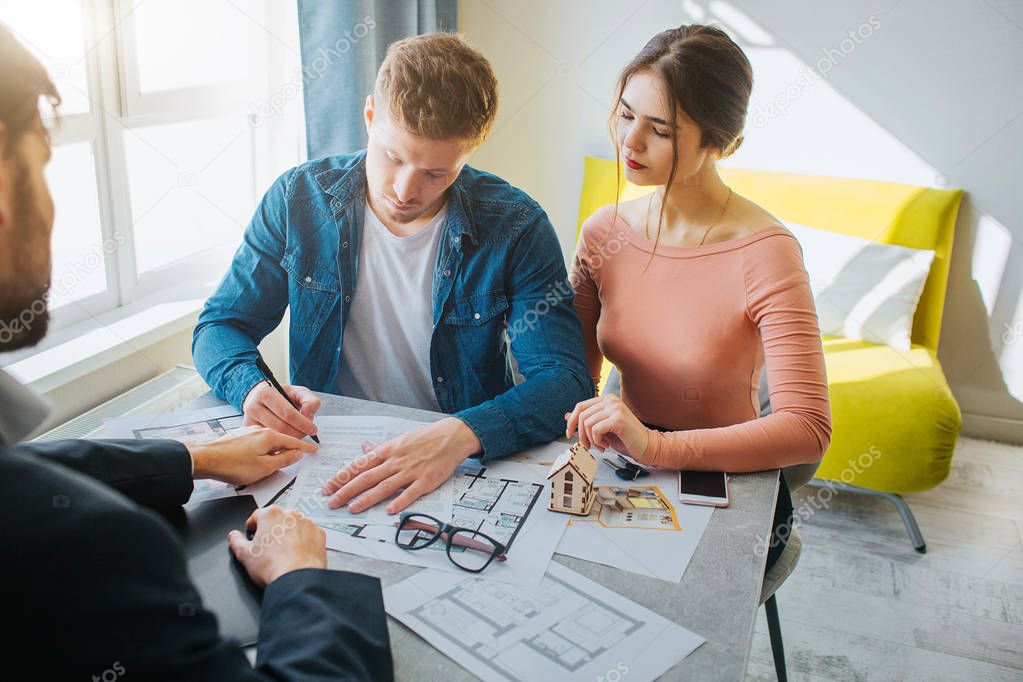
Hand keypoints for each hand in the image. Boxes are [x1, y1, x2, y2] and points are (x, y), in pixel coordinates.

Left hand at [189, 426, 317, 485]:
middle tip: (297, 458)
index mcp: (269, 436)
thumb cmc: (233, 464)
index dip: (305, 447)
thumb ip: (283, 460)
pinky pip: (256, 444)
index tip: (313, 449)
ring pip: (267, 442)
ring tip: (273, 464)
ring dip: (273, 452)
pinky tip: (256, 461)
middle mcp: (260, 430)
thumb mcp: (264, 467)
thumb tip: (297, 454)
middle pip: (281, 441)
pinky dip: (262, 451)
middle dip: (289, 449)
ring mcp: (248, 433)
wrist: (205, 458)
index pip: (294, 441)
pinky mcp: (238, 437)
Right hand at [227, 506, 325, 587]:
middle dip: (271, 529)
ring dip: (288, 534)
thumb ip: (236, 541)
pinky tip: (297, 553)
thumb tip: (233, 536)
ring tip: (283, 551)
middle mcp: (290, 515)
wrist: (297, 579)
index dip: (252, 525)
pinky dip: (304, 541)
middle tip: (268, 546)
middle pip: (277, 518)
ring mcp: (307, 523)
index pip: (257, 515)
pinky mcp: (319, 534)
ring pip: (294, 525)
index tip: (252, 532)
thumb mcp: (244, 555)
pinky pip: (309, 534)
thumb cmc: (273, 566)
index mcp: (271, 515)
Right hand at [242, 380, 320, 438]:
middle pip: (280, 427)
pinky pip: (267, 442)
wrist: (260, 396)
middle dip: (298, 433)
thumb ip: (310, 400)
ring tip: (298, 435)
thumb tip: (308, 415)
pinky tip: (287, 440)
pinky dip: (280, 443)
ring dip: (290, 439)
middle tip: (307, 433)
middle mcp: (253, 407)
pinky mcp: (248, 431)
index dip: (303, 423)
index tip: (313, 429)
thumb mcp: (298, 392)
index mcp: (265, 393)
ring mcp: (249, 420)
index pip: (287, 413)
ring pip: (274, 437)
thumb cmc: (281, 394)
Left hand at [320, 417, 480, 514]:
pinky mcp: (426, 480)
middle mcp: (395, 461)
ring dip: (367, 498)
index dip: (341, 477)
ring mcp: (410, 471)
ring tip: (352, 508)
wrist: (452, 435)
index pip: (359, 465)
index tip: (327, 487)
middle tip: (332, 502)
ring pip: (384, 486)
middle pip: (366, 478)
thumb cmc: (425, 437)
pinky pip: (411, 493)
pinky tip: (389, 510)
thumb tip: (364, 448)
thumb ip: (381, 448)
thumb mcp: (399, 439)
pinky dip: (400, 501)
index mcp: (387, 451)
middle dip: (346, 491)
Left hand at [565, 394, 649, 460]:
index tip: (569, 434)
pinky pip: (595, 429)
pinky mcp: (618, 418)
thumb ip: (586, 421)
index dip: (571, 421)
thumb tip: (566, 416)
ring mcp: (615, 407)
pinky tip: (605, 445)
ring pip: (587, 423)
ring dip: (590, 439)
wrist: (646, 446)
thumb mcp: (601, 429)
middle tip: (588, 446)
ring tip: (601, 446)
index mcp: (606, 399)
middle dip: (581, 434)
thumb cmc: (625, 438)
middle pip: (582, 415)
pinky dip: (596, 440)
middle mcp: (610, 400)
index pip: (580, 406)